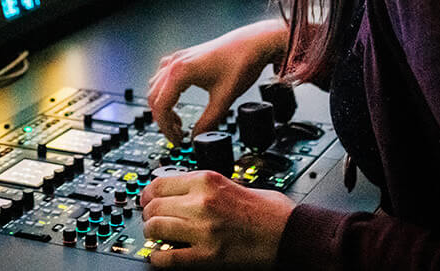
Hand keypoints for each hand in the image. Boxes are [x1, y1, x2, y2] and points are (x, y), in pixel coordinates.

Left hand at [140, 170, 293, 267]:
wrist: (291, 234)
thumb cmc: (270, 211)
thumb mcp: (233, 182)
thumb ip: (205, 185)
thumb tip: (180, 190)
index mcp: (206, 180)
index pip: (158, 183)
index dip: (148, 194)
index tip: (148, 199)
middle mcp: (201, 202)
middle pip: (153, 205)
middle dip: (149, 214)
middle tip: (152, 220)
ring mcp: (202, 229)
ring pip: (155, 228)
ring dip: (153, 234)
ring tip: (159, 238)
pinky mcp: (208, 256)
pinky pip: (168, 257)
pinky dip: (159, 258)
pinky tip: (162, 257)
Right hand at [147, 20, 285, 143]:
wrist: (252, 43)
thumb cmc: (239, 63)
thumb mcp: (224, 99)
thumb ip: (209, 121)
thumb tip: (197, 137)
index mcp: (180, 72)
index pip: (161, 106)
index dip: (166, 127)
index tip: (177, 140)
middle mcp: (175, 63)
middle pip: (154, 97)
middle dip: (163, 119)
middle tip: (177, 134)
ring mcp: (178, 58)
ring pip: (157, 86)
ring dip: (163, 106)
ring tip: (179, 121)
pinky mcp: (185, 57)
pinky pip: (164, 76)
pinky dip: (166, 91)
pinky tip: (178, 99)